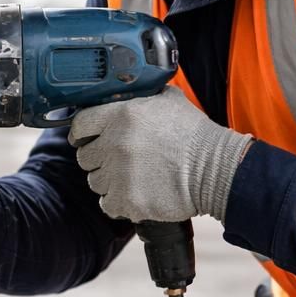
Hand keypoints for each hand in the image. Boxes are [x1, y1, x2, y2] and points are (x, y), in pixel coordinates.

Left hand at [69, 86, 252, 222]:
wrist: (216, 168)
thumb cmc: (194, 134)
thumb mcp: (168, 99)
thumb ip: (141, 96)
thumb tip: (127, 92)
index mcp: (120, 115)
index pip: (80, 124)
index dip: (82, 133)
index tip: (86, 138)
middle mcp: (115, 143)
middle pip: (85, 156)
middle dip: (99, 158)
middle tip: (119, 160)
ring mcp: (119, 174)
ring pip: (95, 181)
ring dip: (109, 180)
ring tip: (133, 177)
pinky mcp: (128, 200)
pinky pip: (107, 204)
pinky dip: (118, 201)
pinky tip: (135, 193)